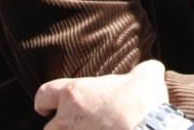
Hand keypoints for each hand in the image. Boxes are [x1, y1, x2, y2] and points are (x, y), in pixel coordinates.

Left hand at [34, 60, 168, 129]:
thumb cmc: (141, 100)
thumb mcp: (147, 73)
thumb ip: (142, 70)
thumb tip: (150, 69)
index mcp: (75, 93)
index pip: (45, 93)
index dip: (43, 100)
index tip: (44, 106)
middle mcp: (67, 118)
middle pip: (50, 126)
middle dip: (60, 126)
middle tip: (76, 124)